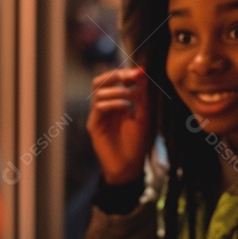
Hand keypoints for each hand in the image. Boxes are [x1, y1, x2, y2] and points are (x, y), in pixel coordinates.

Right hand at [87, 67, 152, 184]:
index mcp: (116, 102)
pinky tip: (126, 109)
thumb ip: (142, 95)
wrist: (129, 167)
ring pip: (99, 92)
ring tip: (133, 99)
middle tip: (130, 77)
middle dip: (116, 75)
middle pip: (100, 81)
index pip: (114, 80)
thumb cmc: (137, 143)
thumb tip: (142, 72)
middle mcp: (105, 106)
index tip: (140, 71)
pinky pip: (99, 107)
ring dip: (119, 91)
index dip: (125, 72)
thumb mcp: (144, 115)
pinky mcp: (94, 125)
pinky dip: (114, 103)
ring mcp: (97, 115)